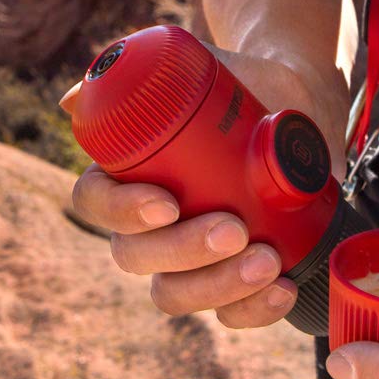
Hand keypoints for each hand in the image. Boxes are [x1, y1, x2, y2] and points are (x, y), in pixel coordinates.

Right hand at [63, 43, 347, 328]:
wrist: (303, 99)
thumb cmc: (241, 83)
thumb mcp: (201, 64)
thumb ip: (142, 67)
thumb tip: (75, 100)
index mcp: (127, 173)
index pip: (94, 203)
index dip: (121, 212)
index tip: (166, 203)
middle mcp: (152, 222)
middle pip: (136, 258)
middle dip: (183, 253)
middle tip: (234, 230)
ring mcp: (195, 254)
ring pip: (176, 293)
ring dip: (218, 287)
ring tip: (268, 260)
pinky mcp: (239, 274)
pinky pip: (230, 314)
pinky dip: (253, 310)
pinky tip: (283, 289)